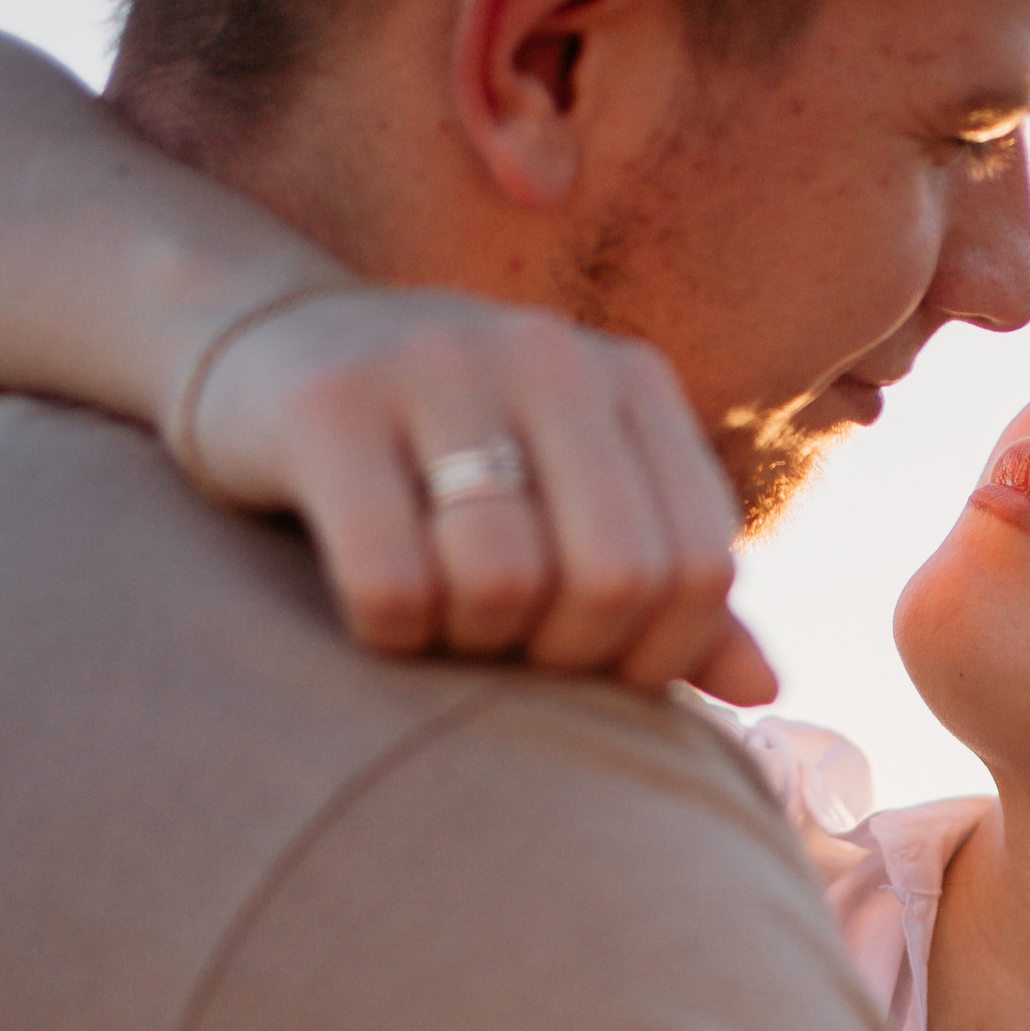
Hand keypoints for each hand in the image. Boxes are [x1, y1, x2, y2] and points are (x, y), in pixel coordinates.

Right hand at [180, 286, 778, 706]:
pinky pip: (392, 580)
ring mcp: (432, 366)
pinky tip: (377, 617)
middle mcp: (544, 354)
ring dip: (472, 645)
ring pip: (504, 582)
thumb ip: (667, 588)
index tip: (591, 668)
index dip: (657, 657)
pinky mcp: (325, 405)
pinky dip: (391, 635)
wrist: (261, 341)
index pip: (701, 564)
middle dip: (564, 657)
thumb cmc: (443, 455)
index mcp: (628, 380)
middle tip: (508, 653)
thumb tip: (768, 689)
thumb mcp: (569, 498)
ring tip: (442, 623)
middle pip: (614, 578)